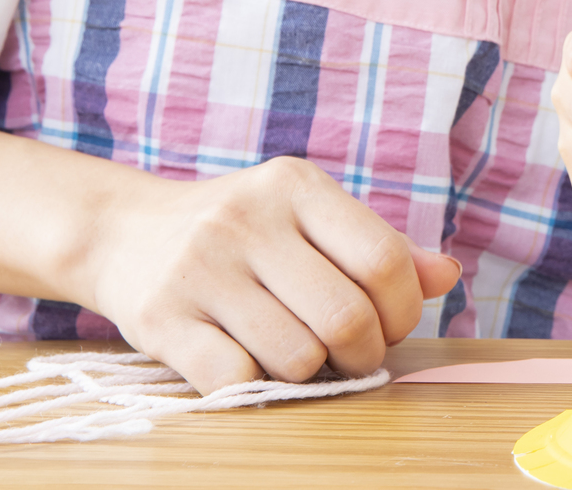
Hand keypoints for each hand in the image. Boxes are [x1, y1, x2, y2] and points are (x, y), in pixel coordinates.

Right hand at [82, 156, 461, 394]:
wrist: (124, 232)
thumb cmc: (243, 233)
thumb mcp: (309, 219)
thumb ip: (378, 248)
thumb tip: (447, 276)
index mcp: (296, 186)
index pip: (383, 260)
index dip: (403, 309)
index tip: (390, 325)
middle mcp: (248, 219)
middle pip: (346, 317)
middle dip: (363, 353)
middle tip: (351, 355)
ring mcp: (200, 268)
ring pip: (296, 356)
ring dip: (310, 373)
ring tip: (299, 354)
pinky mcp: (160, 317)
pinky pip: (236, 378)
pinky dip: (255, 385)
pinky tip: (249, 361)